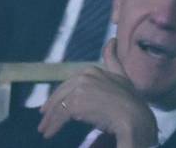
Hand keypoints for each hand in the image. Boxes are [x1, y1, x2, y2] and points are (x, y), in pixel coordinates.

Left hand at [37, 39, 156, 147]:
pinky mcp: (76, 104)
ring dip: (49, 121)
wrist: (132, 115)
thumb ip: (113, 59)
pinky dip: (53, 126)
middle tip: (43, 121)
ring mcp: (79, 90)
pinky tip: (49, 134)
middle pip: (60, 95)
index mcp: (92, 70)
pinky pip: (60, 116)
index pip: (68, 84)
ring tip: (44, 131)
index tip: (50, 107)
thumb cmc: (129, 99)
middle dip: (50, 109)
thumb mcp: (121, 75)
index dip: (58, 96)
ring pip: (58, 107)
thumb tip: (111, 40)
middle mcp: (84, 76)